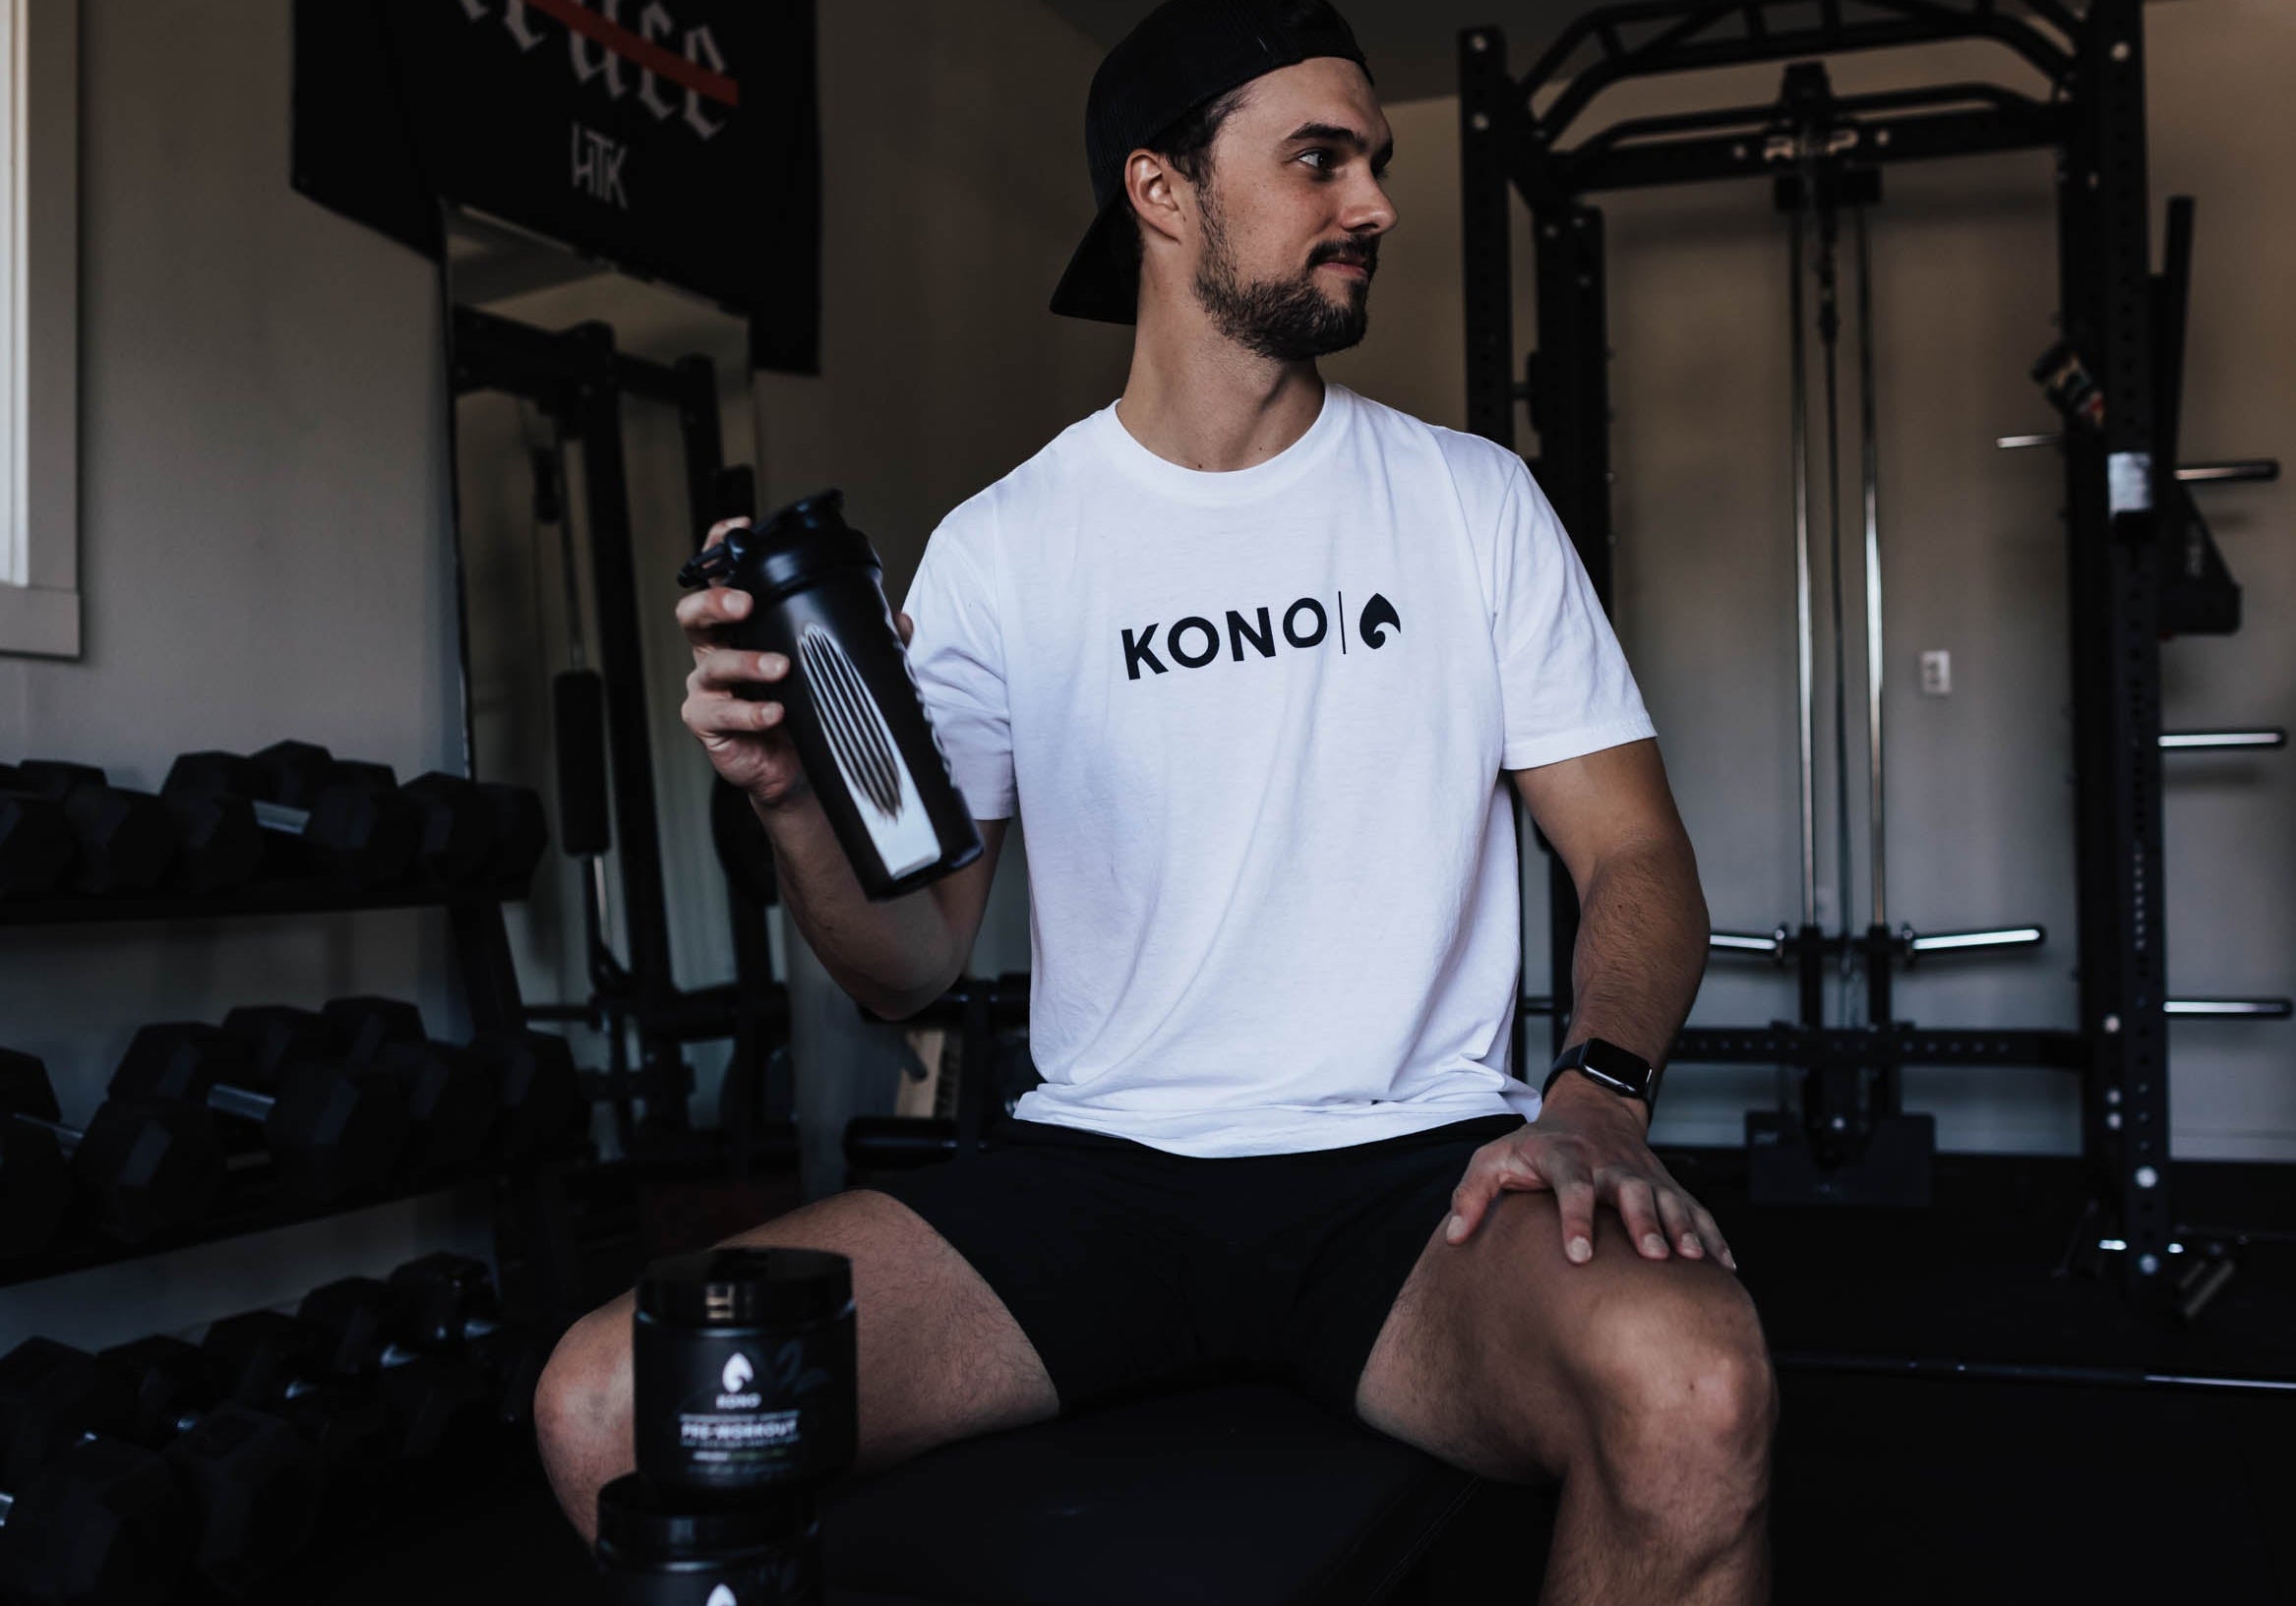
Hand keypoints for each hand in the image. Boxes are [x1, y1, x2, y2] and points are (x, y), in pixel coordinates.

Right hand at [678, 516, 915, 809]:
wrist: (795, 770)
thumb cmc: (805, 710)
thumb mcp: (831, 668)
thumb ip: (862, 641)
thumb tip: (899, 620)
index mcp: (743, 626)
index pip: (721, 579)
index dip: (720, 549)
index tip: (738, 529)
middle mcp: (717, 651)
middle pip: (694, 614)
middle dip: (715, 601)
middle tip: (745, 602)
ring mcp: (709, 689)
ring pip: (712, 664)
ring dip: (745, 662)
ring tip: (780, 667)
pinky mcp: (708, 725)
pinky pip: (721, 715)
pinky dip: (750, 713)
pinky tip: (775, 713)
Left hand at [1443, 1078, 1735, 1269]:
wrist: (1591, 1108)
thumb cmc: (1537, 1144)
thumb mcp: (1495, 1157)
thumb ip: (1472, 1194)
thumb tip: (1457, 1236)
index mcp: (1567, 1159)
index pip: (1572, 1188)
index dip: (1576, 1219)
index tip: (1578, 1255)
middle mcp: (1610, 1165)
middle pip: (1631, 1191)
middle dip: (1644, 1223)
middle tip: (1653, 1256)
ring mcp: (1642, 1174)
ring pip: (1668, 1199)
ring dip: (1683, 1228)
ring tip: (1694, 1260)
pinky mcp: (1666, 1185)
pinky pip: (1694, 1209)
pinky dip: (1712, 1234)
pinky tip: (1725, 1267)